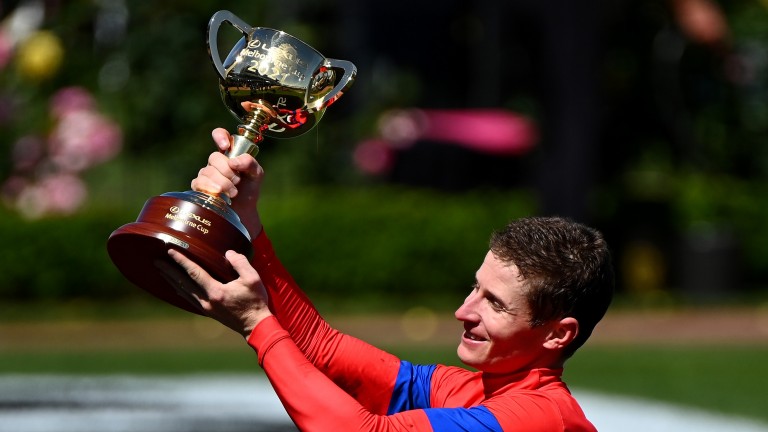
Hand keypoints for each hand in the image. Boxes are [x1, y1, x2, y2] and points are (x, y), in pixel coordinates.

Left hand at [157, 249, 271, 337]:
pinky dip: (181, 291)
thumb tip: (228, 253)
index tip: (170, 251)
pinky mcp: (209, 312)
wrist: (256, 326)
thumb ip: (240, 263)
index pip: (194, 273)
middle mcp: (207, 301)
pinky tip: (177, 288)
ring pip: (184, 292)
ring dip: (172, 281)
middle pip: (183, 283)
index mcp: (216, 292)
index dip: (182, 261)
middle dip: (169, 272)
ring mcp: (206, 308)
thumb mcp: (252, 279)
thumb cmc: (255, 302)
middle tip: (157, 262)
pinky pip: (189, 299)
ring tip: (162, 273)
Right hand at [192, 128, 264, 237]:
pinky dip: (211, 188)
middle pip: (214, 157)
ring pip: (207, 171)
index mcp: (229, 154)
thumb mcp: (257, 175)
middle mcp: (216, 162)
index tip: (226, 146)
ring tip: (233, 192)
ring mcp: (206, 173)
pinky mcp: (199, 186)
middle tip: (237, 181)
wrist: (243, 210)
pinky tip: (220, 195)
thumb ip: (250, 163)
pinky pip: (199, 182)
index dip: (220, 136)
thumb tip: (234, 161)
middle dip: (227, 170)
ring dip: (223, 183)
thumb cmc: (249, 189)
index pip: (220, 135)